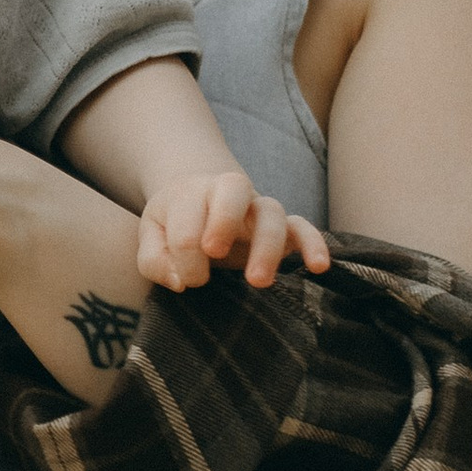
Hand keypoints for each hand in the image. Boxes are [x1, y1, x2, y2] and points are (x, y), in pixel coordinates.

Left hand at [138, 174, 329, 293]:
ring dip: (266, 245)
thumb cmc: (174, 225)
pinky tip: (319, 267)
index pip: (187, 223)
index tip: (184, 279)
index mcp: (192, 192)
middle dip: (223, 220)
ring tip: (257, 281)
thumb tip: (182, 282)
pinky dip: (315, 243)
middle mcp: (229, 193)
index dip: (183, 257)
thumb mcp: (152, 238)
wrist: (199, 203)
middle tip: (213, 253)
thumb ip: (154, 261)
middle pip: (235, 189)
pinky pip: (304, 228)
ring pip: (272, 212)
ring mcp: (258, 209)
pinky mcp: (283, 229)